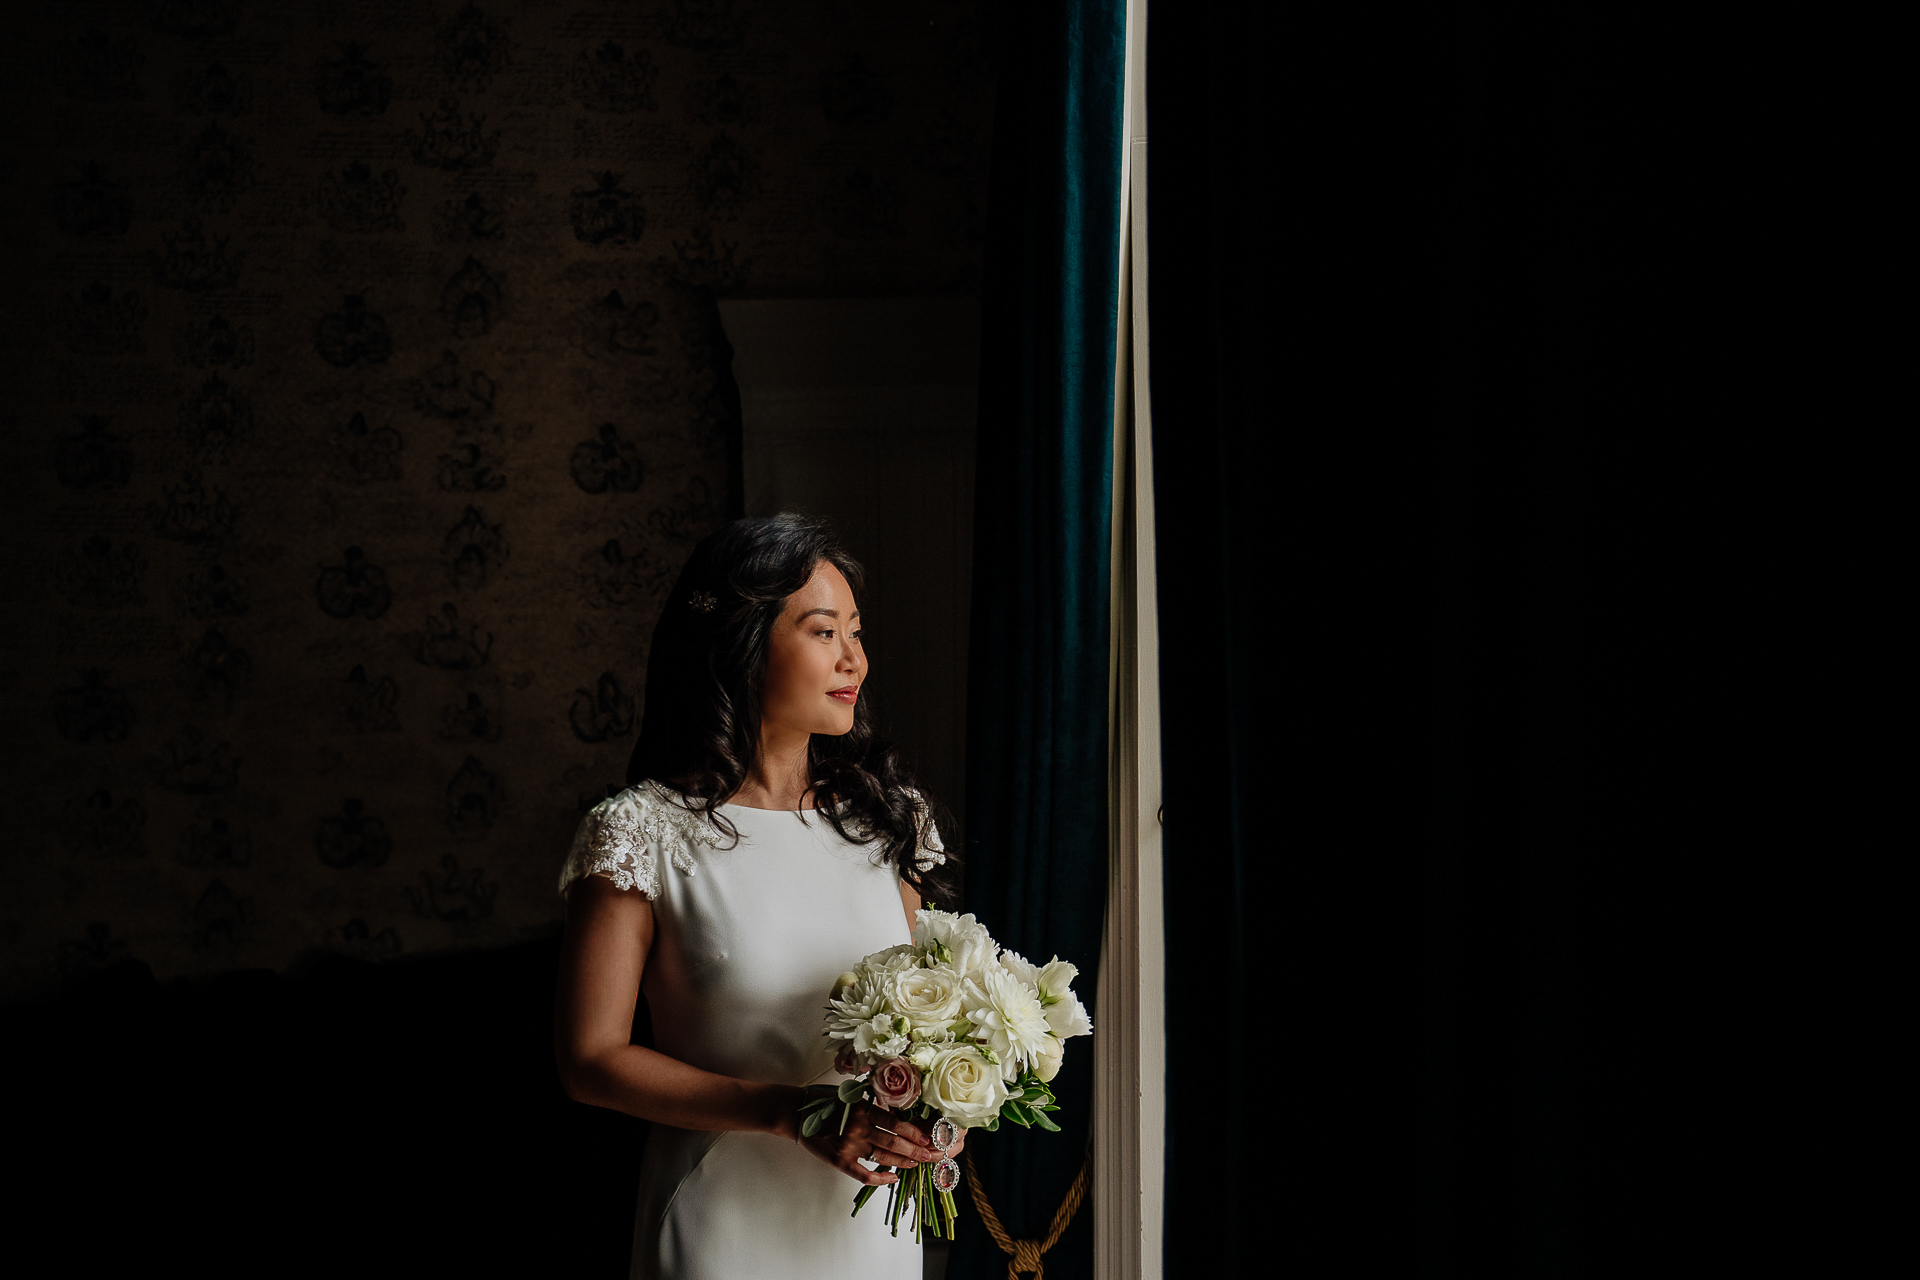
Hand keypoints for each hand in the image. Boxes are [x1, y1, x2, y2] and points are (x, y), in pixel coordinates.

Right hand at [799, 1101, 943, 1185]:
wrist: (797, 1113)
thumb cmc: (824, 1101)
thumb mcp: (850, 1095)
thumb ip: (871, 1103)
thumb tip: (898, 1111)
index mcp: (862, 1110)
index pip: (895, 1123)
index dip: (913, 1132)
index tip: (926, 1138)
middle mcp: (857, 1128)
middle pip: (893, 1143)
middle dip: (914, 1150)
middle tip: (929, 1155)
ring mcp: (849, 1147)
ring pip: (882, 1158)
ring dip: (902, 1162)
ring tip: (915, 1163)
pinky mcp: (839, 1161)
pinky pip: (863, 1174)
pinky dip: (879, 1179)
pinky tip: (892, 1179)